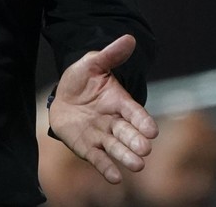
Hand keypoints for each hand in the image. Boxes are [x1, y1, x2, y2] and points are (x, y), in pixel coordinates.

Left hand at [49, 34, 157, 183]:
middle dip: (136, 140)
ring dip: (126, 156)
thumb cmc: (81, 79)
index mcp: (119, 101)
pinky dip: (107, 168)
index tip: (152, 130)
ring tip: (137, 165)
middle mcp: (114, 121)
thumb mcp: (92, 63)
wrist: (63, 96)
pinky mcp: (88, 147)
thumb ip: (110, 55)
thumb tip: (128, 38)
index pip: (134, 111)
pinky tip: (115, 177)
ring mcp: (101, 135)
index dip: (142, 120)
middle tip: (145, 149)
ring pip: (116, 147)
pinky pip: (98, 159)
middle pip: (127, 132)